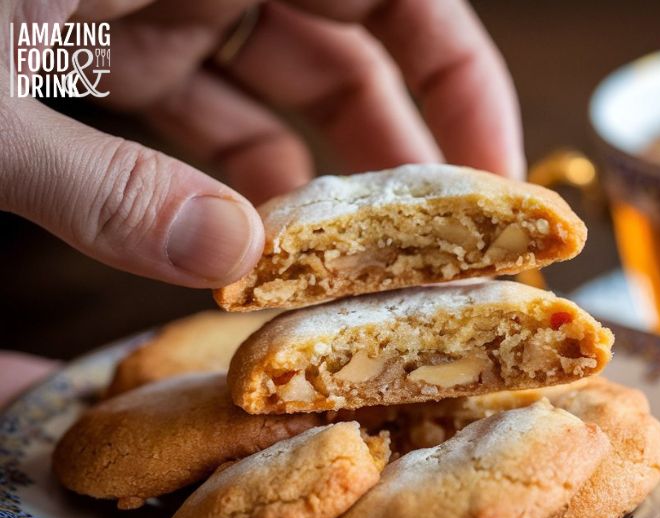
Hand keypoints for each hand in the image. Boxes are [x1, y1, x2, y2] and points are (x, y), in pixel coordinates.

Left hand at [1, 0, 523, 288]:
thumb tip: (218, 254)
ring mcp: (162, 0)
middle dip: (398, 156)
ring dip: (314, 187)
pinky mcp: (118, 42)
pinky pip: (212, 113)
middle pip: (358, 51)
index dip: (463, 81)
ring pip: (286, 93)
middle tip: (431, 258)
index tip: (496, 177)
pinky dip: (232, 182)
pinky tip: (244, 253)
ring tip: (344, 280)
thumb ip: (96, 178)